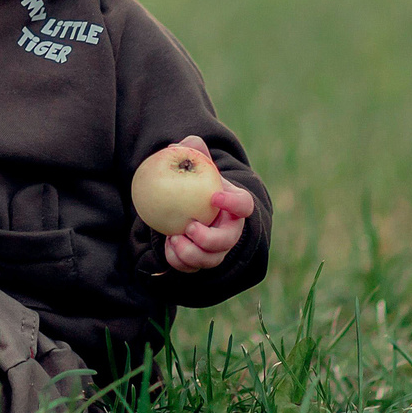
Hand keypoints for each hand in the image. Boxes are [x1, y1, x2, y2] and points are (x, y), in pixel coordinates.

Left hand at [158, 134, 253, 272]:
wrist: (191, 206)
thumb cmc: (198, 183)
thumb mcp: (198, 165)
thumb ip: (192, 152)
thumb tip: (178, 145)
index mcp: (234, 205)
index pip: (243, 205)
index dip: (234, 203)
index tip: (215, 197)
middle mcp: (230, 230)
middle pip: (228, 241)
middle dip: (209, 239)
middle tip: (189, 227)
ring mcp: (217, 249)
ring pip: (211, 260)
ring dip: (191, 254)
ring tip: (173, 239)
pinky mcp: (201, 260)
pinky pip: (192, 267)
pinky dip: (179, 261)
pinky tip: (168, 247)